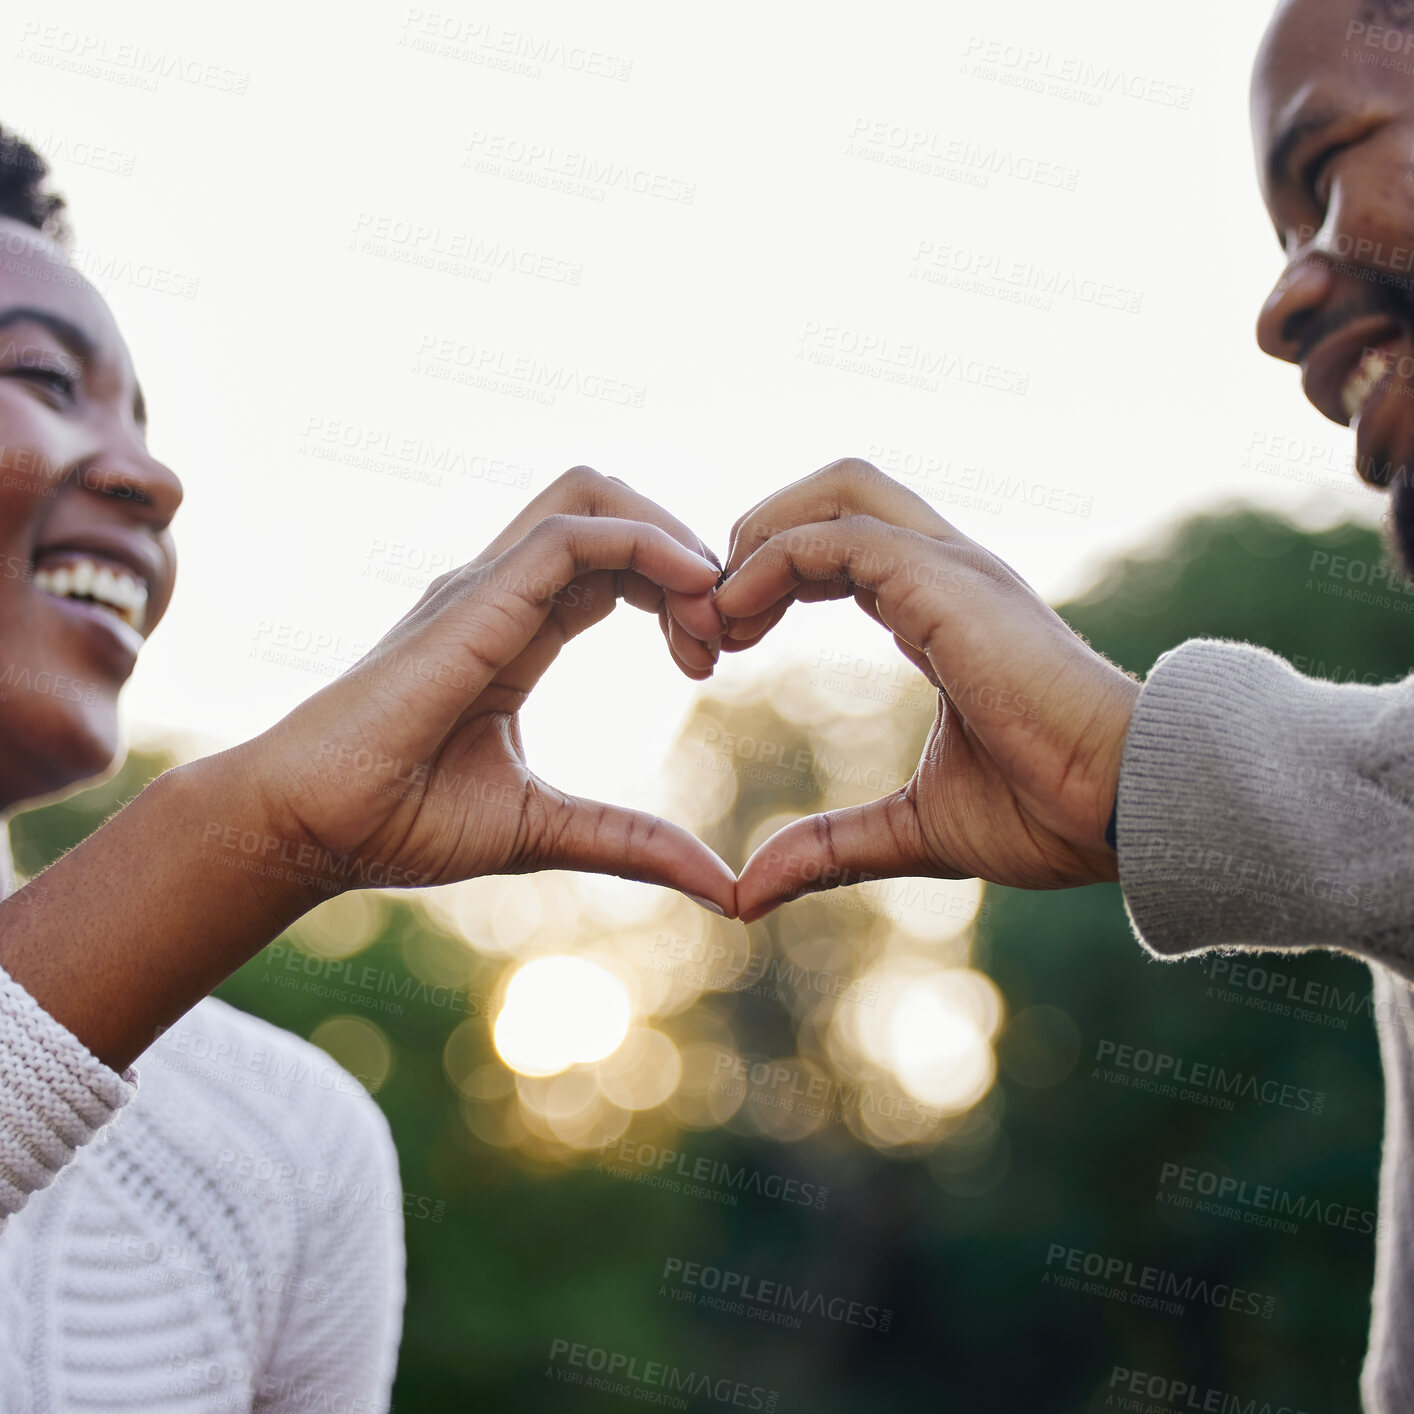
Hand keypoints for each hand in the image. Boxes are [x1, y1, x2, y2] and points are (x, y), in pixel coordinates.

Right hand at [243, 467, 735, 913]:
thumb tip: (723, 890)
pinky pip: (572, 534)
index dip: (677, 591)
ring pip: (595, 496)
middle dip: (686, 553)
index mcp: (516, 629)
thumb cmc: (399, 825)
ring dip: (672, 540)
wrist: (306, 830)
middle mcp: (501, 592)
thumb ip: (632, 842)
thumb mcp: (546, 829)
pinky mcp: (473, 601)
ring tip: (707, 621)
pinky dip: (645, 546)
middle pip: (612, 508)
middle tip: (721, 638)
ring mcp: (483, 587)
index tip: (710, 661)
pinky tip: (687, 600)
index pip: (613, 564)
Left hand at [713, 458, 1139, 920]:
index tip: (717, 646)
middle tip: (705, 623)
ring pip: (837, 490)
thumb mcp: (915, 829)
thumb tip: (747, 891)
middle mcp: (949, 571)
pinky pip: (841, 536)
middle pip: (836, 491)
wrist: (1129, 809)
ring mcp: (955, 568)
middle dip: (754, 536)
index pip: (838, 545)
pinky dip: (774, 561)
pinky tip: (739, 620)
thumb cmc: (1050, 814)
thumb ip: (831, 846)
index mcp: (943, 609)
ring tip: (715, 617)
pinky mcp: (952, 586)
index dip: (765, 578)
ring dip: (758, 538)